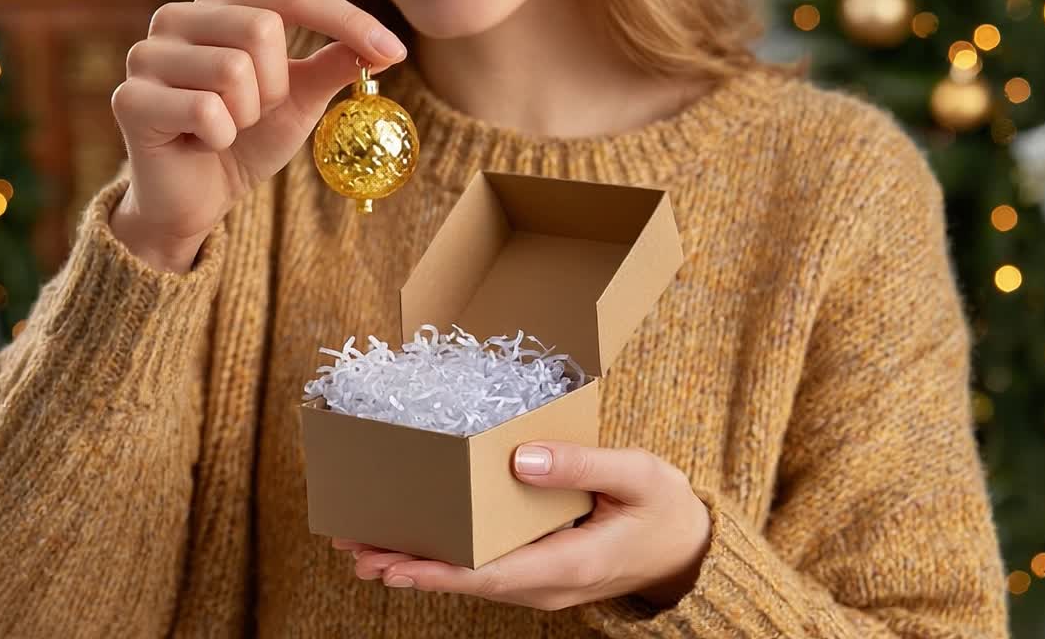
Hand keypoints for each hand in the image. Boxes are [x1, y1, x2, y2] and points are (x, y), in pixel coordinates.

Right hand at [109, 0, 407, 271]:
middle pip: (263, 28)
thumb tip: (387, 46)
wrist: (197, 200)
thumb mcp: (301, 99)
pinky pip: (207, 111)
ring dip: (247, 116)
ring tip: (225, 128)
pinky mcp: (130, 99)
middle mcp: (176, 16)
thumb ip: (336, 64)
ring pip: (234, 70)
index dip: (347, 20)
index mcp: (220, 4)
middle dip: (277, 86)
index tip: (395, 51)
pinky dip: (220, 138)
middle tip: (255, 114)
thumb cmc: (246, 140)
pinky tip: (201, 144)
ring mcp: (146, 54)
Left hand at [332, 442, 712, 610]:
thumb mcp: (636, 476)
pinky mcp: (539, 571)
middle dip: (410, 566)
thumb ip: (582, 466)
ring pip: (470, 578)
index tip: (392, 563)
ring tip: (366, 548)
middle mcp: (548, 585)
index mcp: (570, 565)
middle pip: (467, 581)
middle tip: (355, 549)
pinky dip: (446, 557)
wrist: (689, 549)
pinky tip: (415, 543)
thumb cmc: (666, 509)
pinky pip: (485, 569)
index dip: (437, 571)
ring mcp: (542, 583)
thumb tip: (519, 460)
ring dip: (419, 563)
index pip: (490, 575)